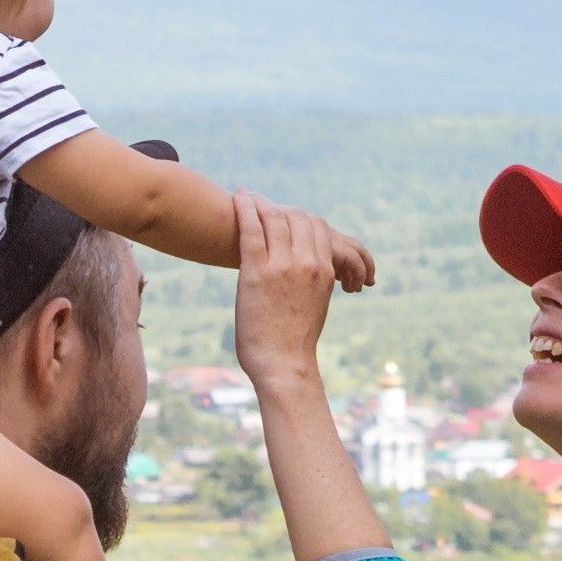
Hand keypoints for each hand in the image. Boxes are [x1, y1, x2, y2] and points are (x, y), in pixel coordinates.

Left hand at [228, 196, 354, 387]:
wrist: (284, 365)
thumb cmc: (296, 341)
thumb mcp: (316, 303)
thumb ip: (315, 279)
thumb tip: (308, 271)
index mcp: (323, 270)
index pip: (315, 227)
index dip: (298, 216)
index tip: (282, 212)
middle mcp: (307, 263)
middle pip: (297, 218)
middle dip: (279, 207)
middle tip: (261, 202)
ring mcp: (282, 266)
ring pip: (275, 219)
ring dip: (259, 203)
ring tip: (245, 195)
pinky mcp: (257, 272)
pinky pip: (252, 230)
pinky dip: (245, 209)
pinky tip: (237, 197)